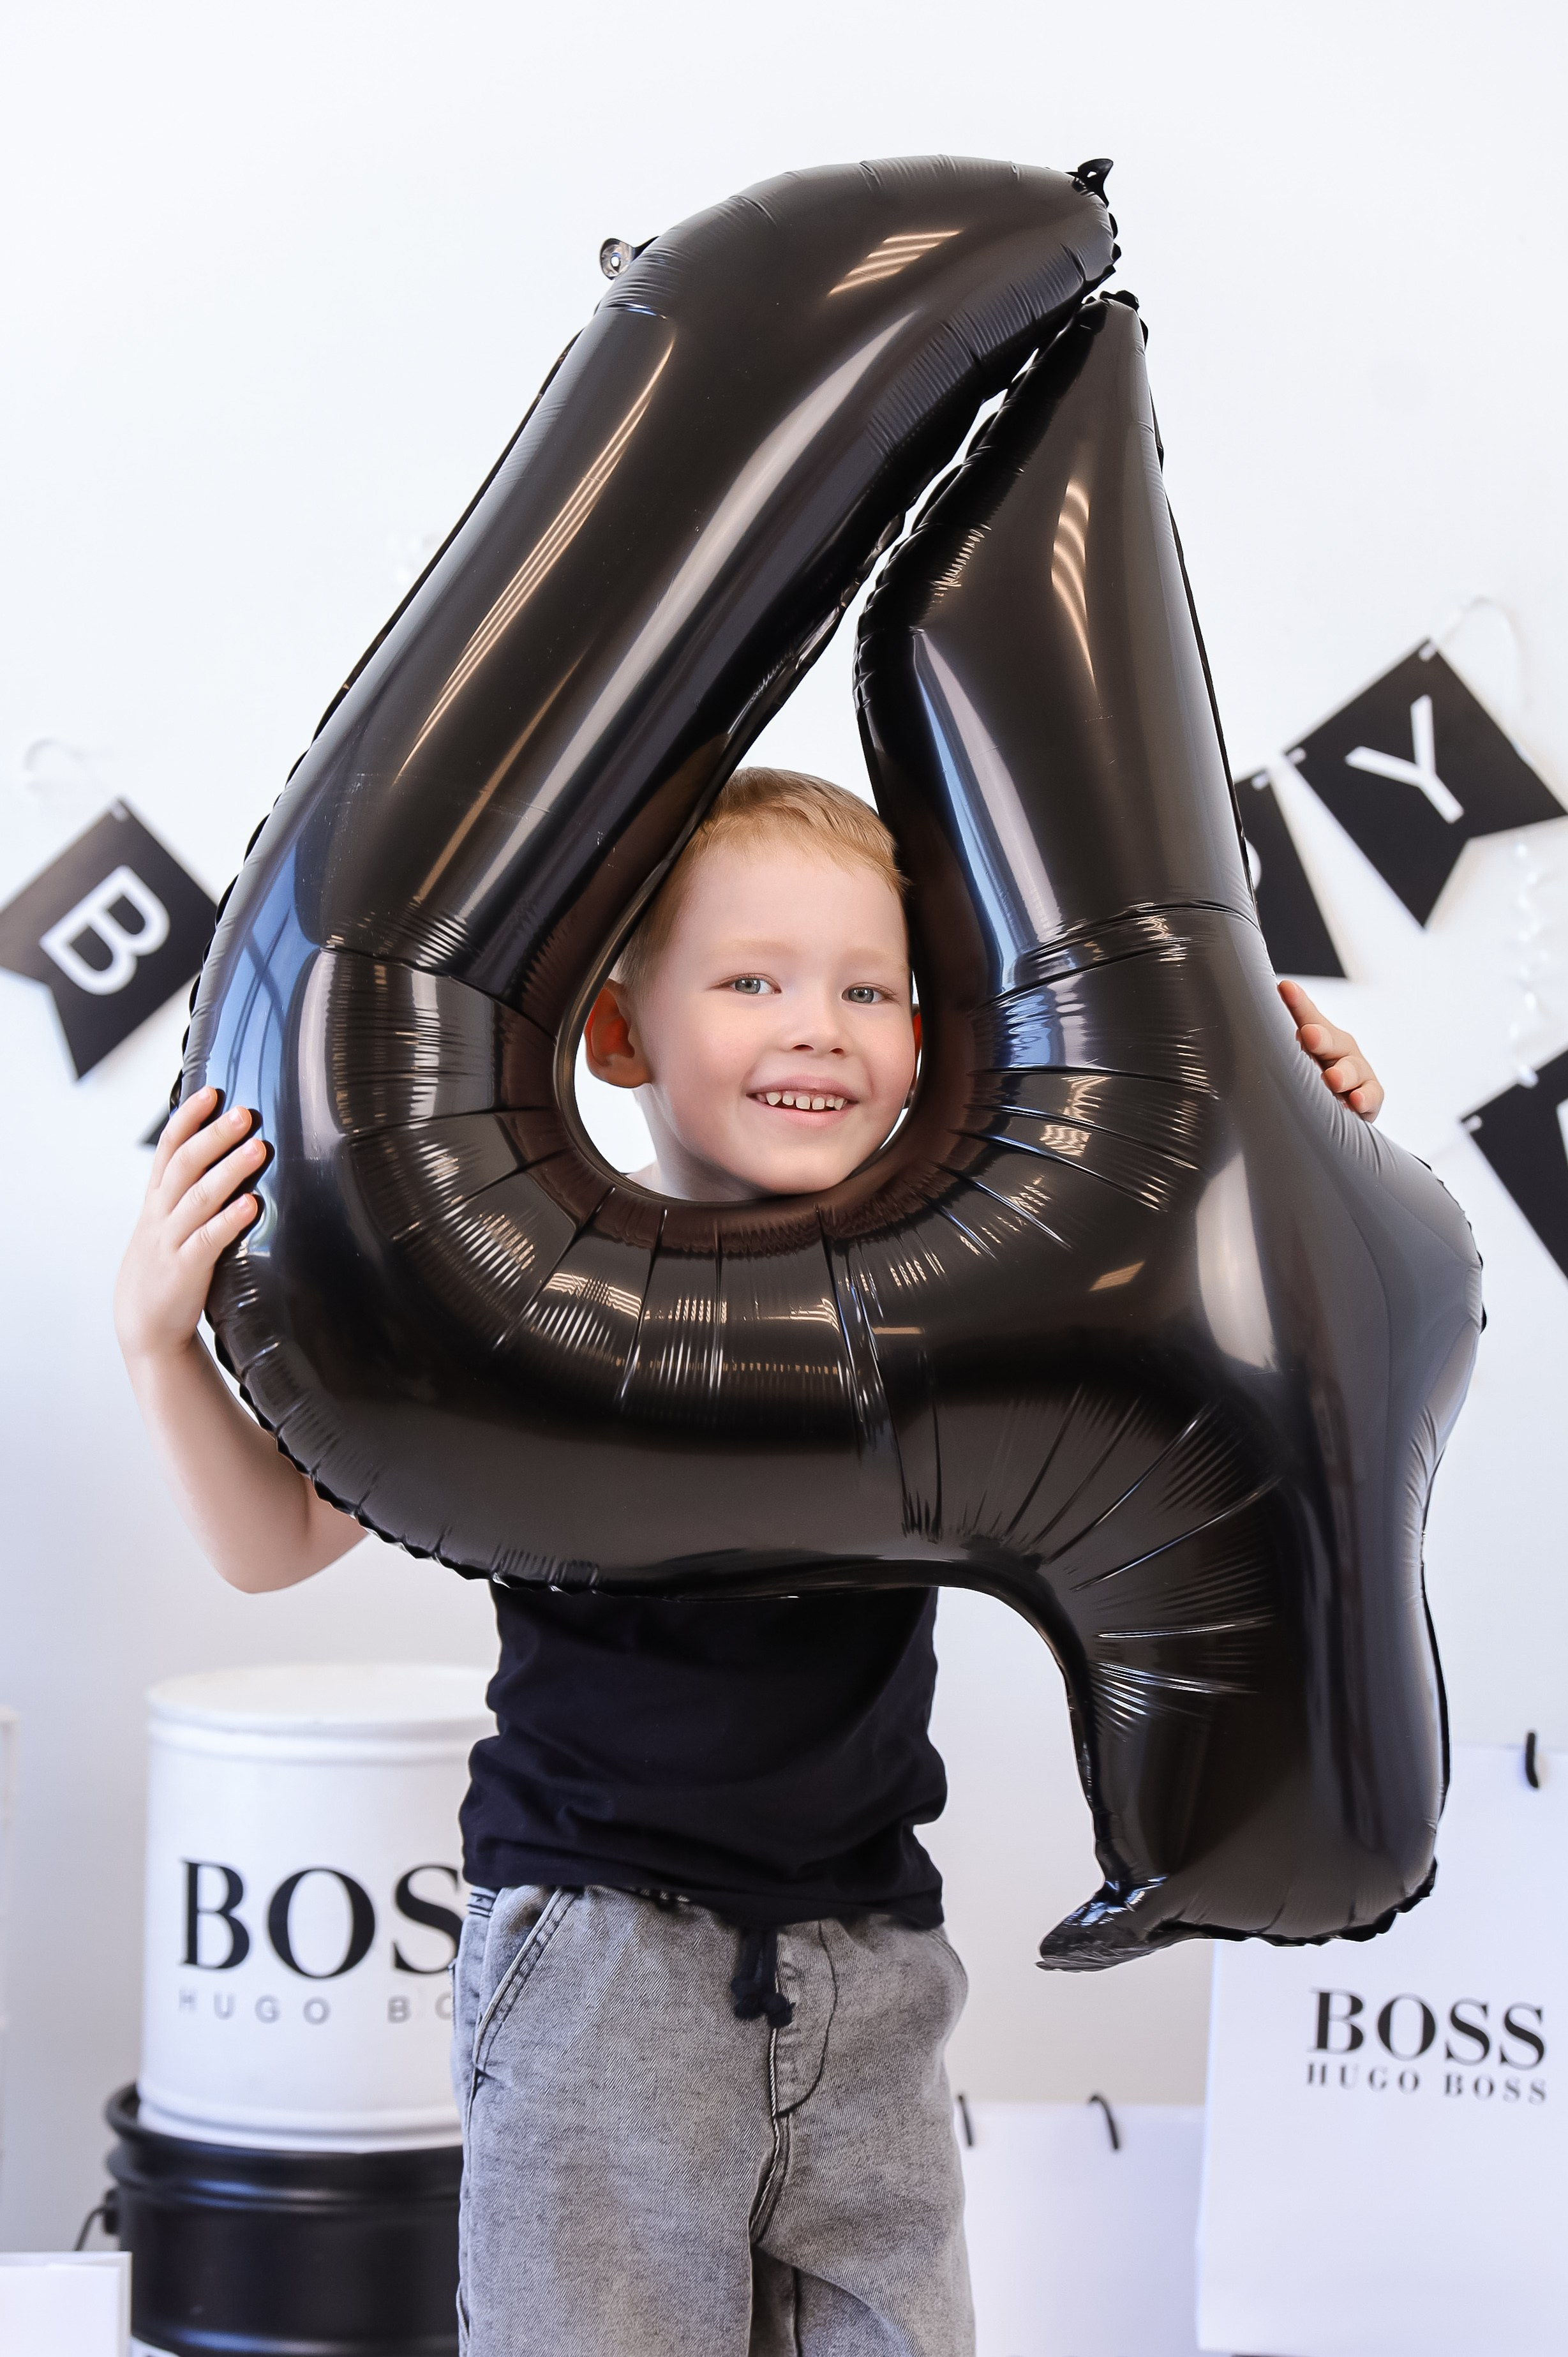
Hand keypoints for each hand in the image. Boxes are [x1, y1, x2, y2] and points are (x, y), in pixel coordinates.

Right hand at [115, 1087, 264, 1362]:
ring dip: (229, 1170)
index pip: (168, 1149)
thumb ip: (188, 1193)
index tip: (211, 1091)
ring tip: (257, 1147)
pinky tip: (252, 1204)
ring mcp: (171, 1241)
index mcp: (157, 1200)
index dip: (188, 1118)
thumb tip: (222, 1157)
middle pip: (184, 1165)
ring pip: (198, 1198)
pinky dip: (229, 1220)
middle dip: (213, 1135)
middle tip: (243, 1112)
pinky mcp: (185, 1270)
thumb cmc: (165, 1267)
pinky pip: (208, 1241)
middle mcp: (161, 1215)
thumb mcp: (167, 1223)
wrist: (144, 1325)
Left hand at [1277, 980, 1383, 1122]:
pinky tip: (1356, 1101)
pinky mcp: (1370, 1095)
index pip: (1306, 1016)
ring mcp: (1357, 1071)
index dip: (1297, 1003)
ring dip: (1343, 1073)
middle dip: (1321, 1037)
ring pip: (1353, 1069)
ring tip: (1332, 1078)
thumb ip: (1274, 1041)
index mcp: (1317, 1035)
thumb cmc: (1306, 1077)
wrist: (1329, 1107)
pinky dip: (1365, 1098)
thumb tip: (1249, 1011)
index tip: (1285, 988)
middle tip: (1310, 1035)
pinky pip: (1371, 1095)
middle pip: (1331, 1040)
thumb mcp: (1290, 1058)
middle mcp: (1338, 1049)